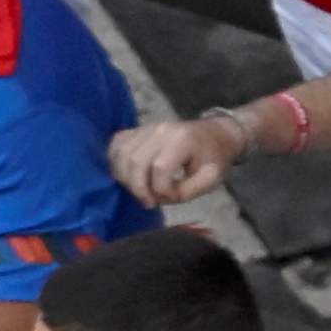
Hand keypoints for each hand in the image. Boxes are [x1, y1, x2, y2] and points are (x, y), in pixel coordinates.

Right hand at [113, 112, 245, 204]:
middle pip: (135, 162)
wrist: (214, 134)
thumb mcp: (211, 179)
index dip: (162, 191)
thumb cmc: (214, 158)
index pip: (160, 169)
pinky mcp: (137, 130)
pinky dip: (116, 163)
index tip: (173, 198)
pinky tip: (126, 176)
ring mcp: (146, 128)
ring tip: (140, 191)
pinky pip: (116, 145)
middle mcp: (160, 130)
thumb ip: (187, 191)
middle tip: (150, 202)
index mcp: (182, 140)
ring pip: (122, 154)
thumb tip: (161, 196)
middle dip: (139, 189)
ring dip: (125, 179)